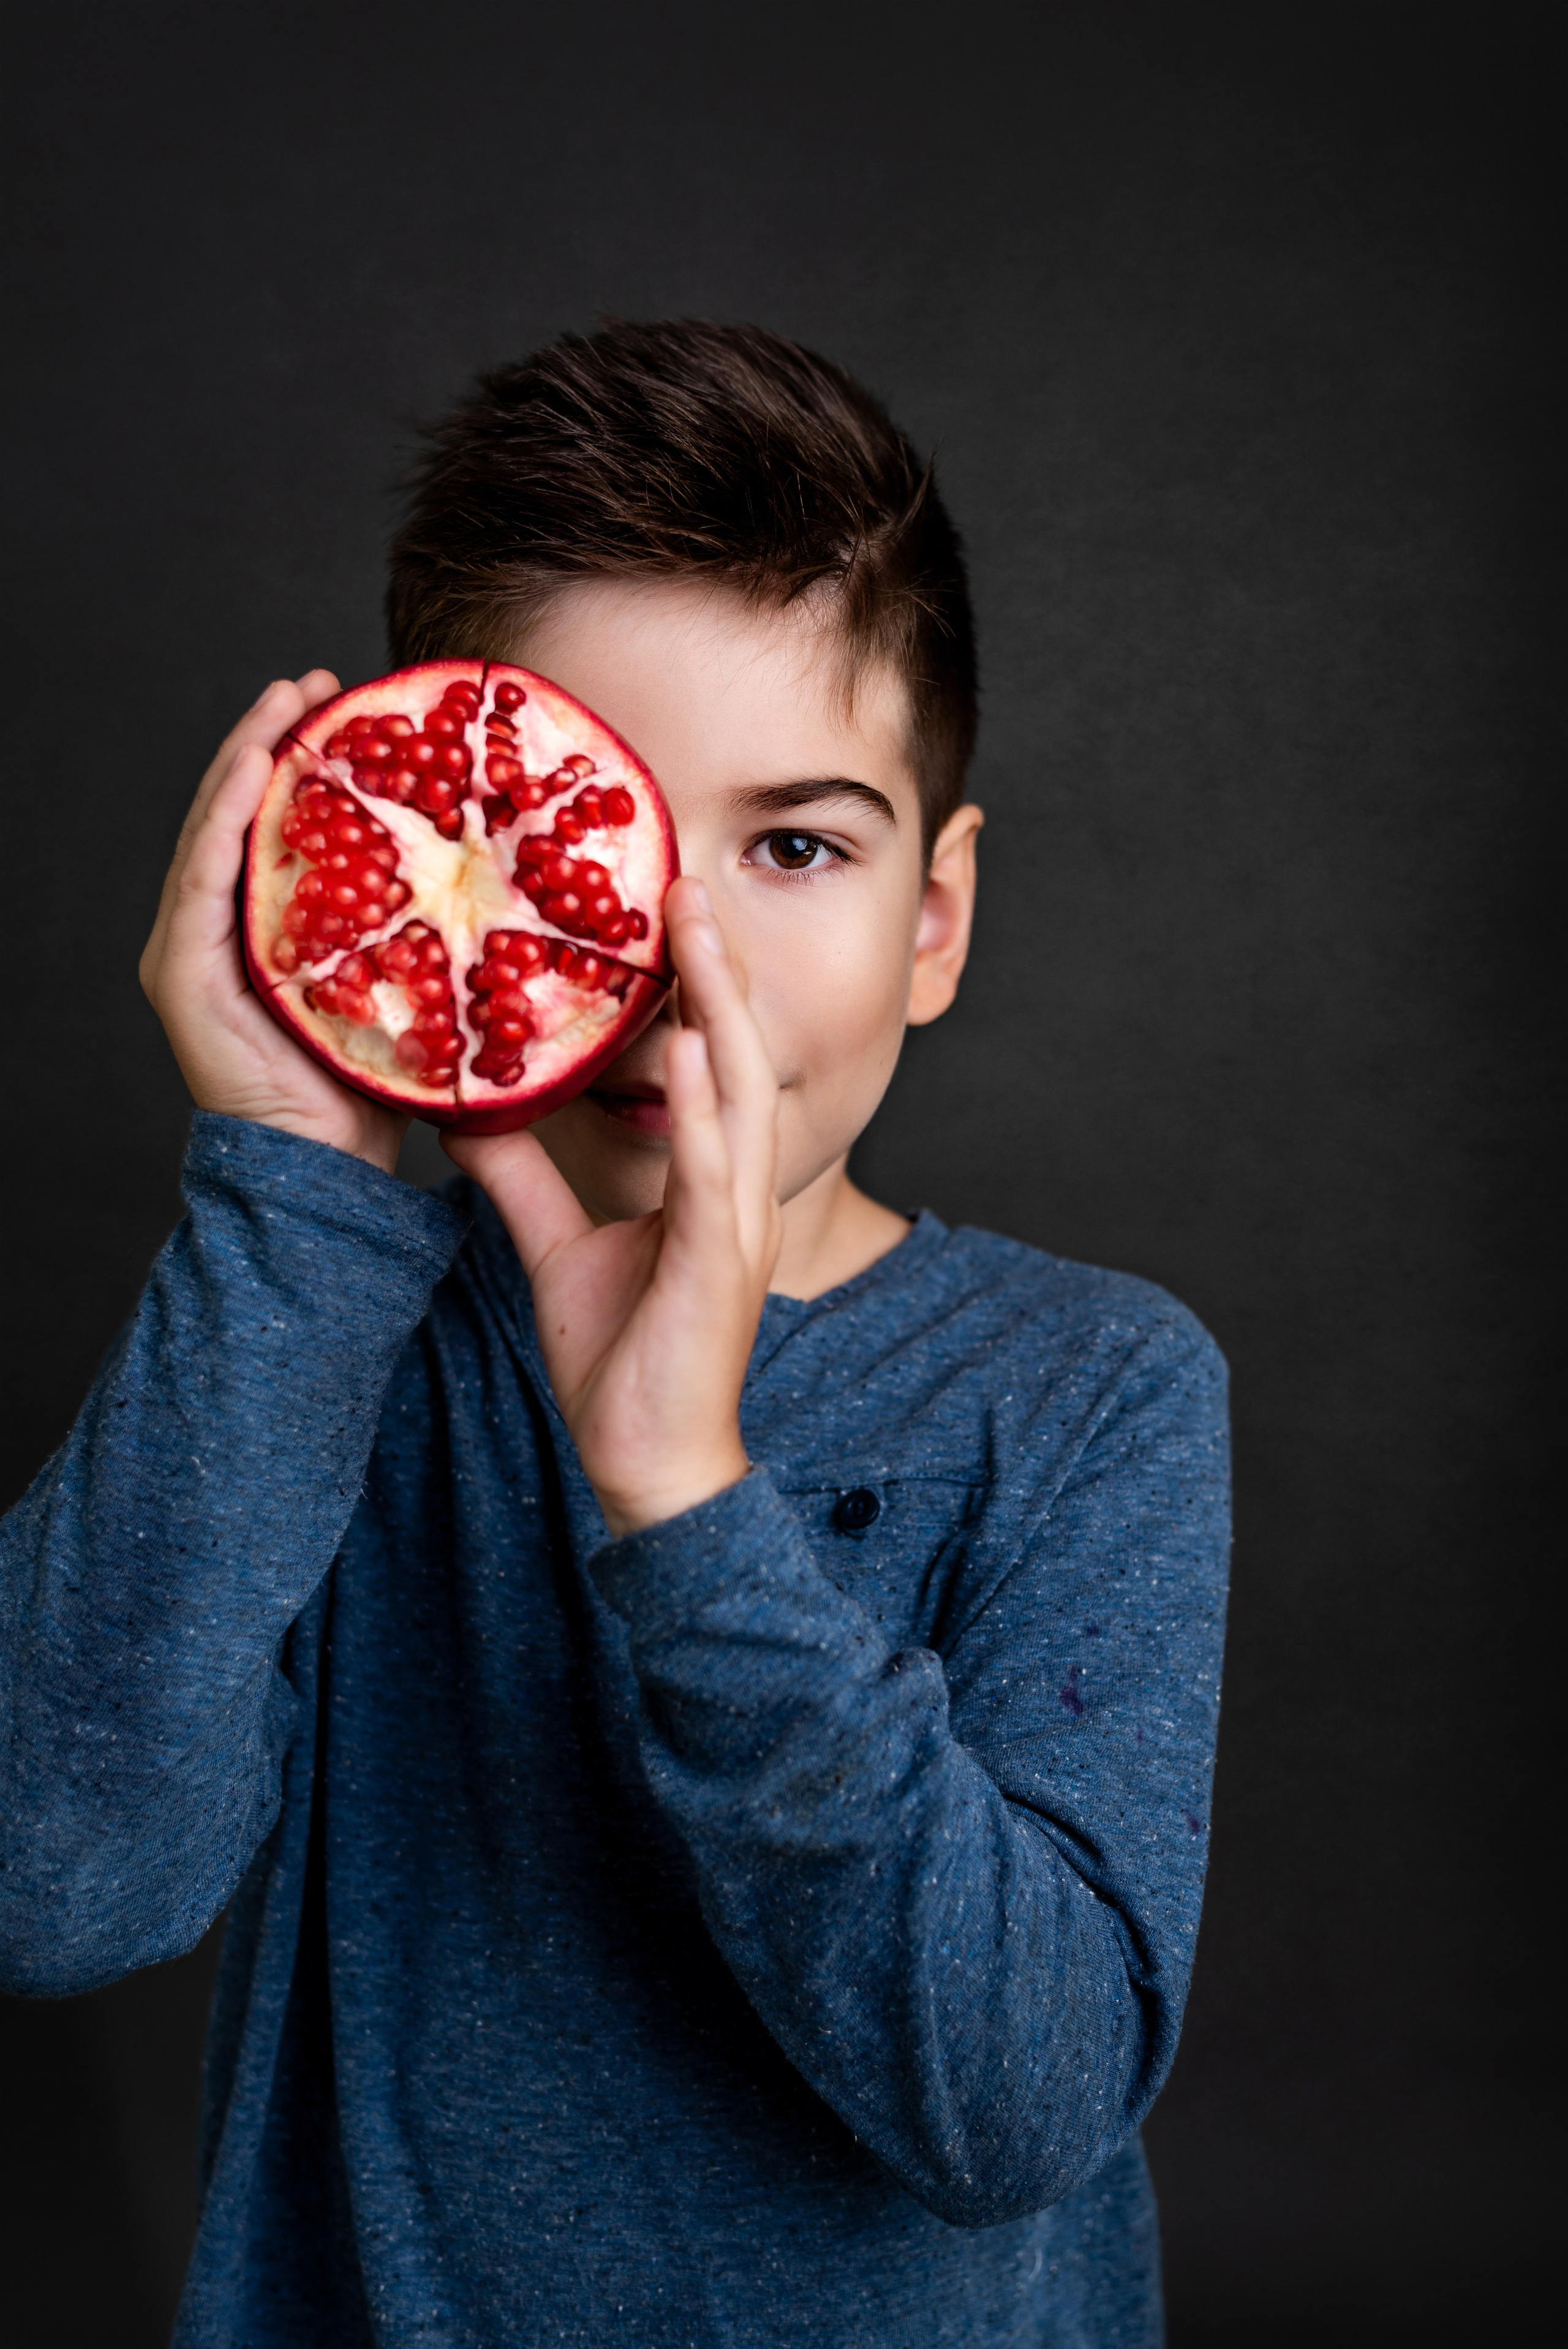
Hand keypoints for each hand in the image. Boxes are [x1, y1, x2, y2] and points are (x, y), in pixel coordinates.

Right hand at [140, 675, 409, 1175]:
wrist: (333, 1176)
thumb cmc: (383, 1094)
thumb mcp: (418, 993)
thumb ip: (434, 939)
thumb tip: (515, 886)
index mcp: (277, 937)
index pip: (287, 831)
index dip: (308, 764)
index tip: (351, 707)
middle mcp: (227, 936)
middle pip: (247, 817)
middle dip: (274, 742)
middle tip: (317, 681)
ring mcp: (196, 954)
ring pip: (217, 834)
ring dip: (246, 759)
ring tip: (284, 701)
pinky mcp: (182, 978)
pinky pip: (202, 883)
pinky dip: (224, 821)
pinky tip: (249, 772)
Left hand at [445, 877, 782, 1535]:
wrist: (650, 1463)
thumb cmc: (621, 1363)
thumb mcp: (557, 1249)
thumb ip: (523, 1177)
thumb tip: (467, 1111)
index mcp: (705, 1180)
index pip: (706, 1061)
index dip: (692, 986)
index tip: (660, 909)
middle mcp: (732, 1188)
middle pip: (736, 1052)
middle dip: (716, 967)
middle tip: (686, 881)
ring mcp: (735, 1223)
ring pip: (739, 1092)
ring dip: (721, 1006)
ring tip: (694, 927)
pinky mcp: (721, 1264)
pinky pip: (714, 1172)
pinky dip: (704, 1108)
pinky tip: (692, 1048)